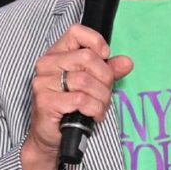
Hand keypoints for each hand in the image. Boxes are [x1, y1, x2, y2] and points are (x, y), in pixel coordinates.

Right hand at [21, 24, 132, 165]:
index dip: (96, 42)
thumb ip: (108, 71)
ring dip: (101, 98)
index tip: (106, 57)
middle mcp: (46, 65)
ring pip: (86, 81)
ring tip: (100, 107)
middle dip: (105, 78)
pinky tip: (94, 116)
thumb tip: (126, 62)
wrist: (50, 137)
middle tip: (105, 93)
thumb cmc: (70, 108)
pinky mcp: (46, 102)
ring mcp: (43, 83)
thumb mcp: (93, 85)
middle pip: (87, 58)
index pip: (76, 32)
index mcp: (56, 54)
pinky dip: (95, 109)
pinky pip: (81, 100)